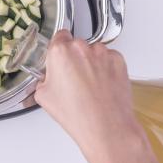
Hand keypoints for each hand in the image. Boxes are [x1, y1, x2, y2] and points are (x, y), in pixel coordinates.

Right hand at [34, 30, 162, 162]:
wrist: (106, 126)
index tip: (59, 58)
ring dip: (91, 62)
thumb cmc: (77, 114)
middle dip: (74, 58)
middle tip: (73, 78)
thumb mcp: (43, 97)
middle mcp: (81, 48)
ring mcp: (102, 53)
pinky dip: (106, 68)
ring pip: (93, 52)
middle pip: (76, 45)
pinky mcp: (118, 60)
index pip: (58, 36)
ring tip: (89, 85)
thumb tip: (47, 79)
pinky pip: (109, 59)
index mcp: (60, 52)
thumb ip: (43, 79)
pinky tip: (101, 86)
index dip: (58, 49)